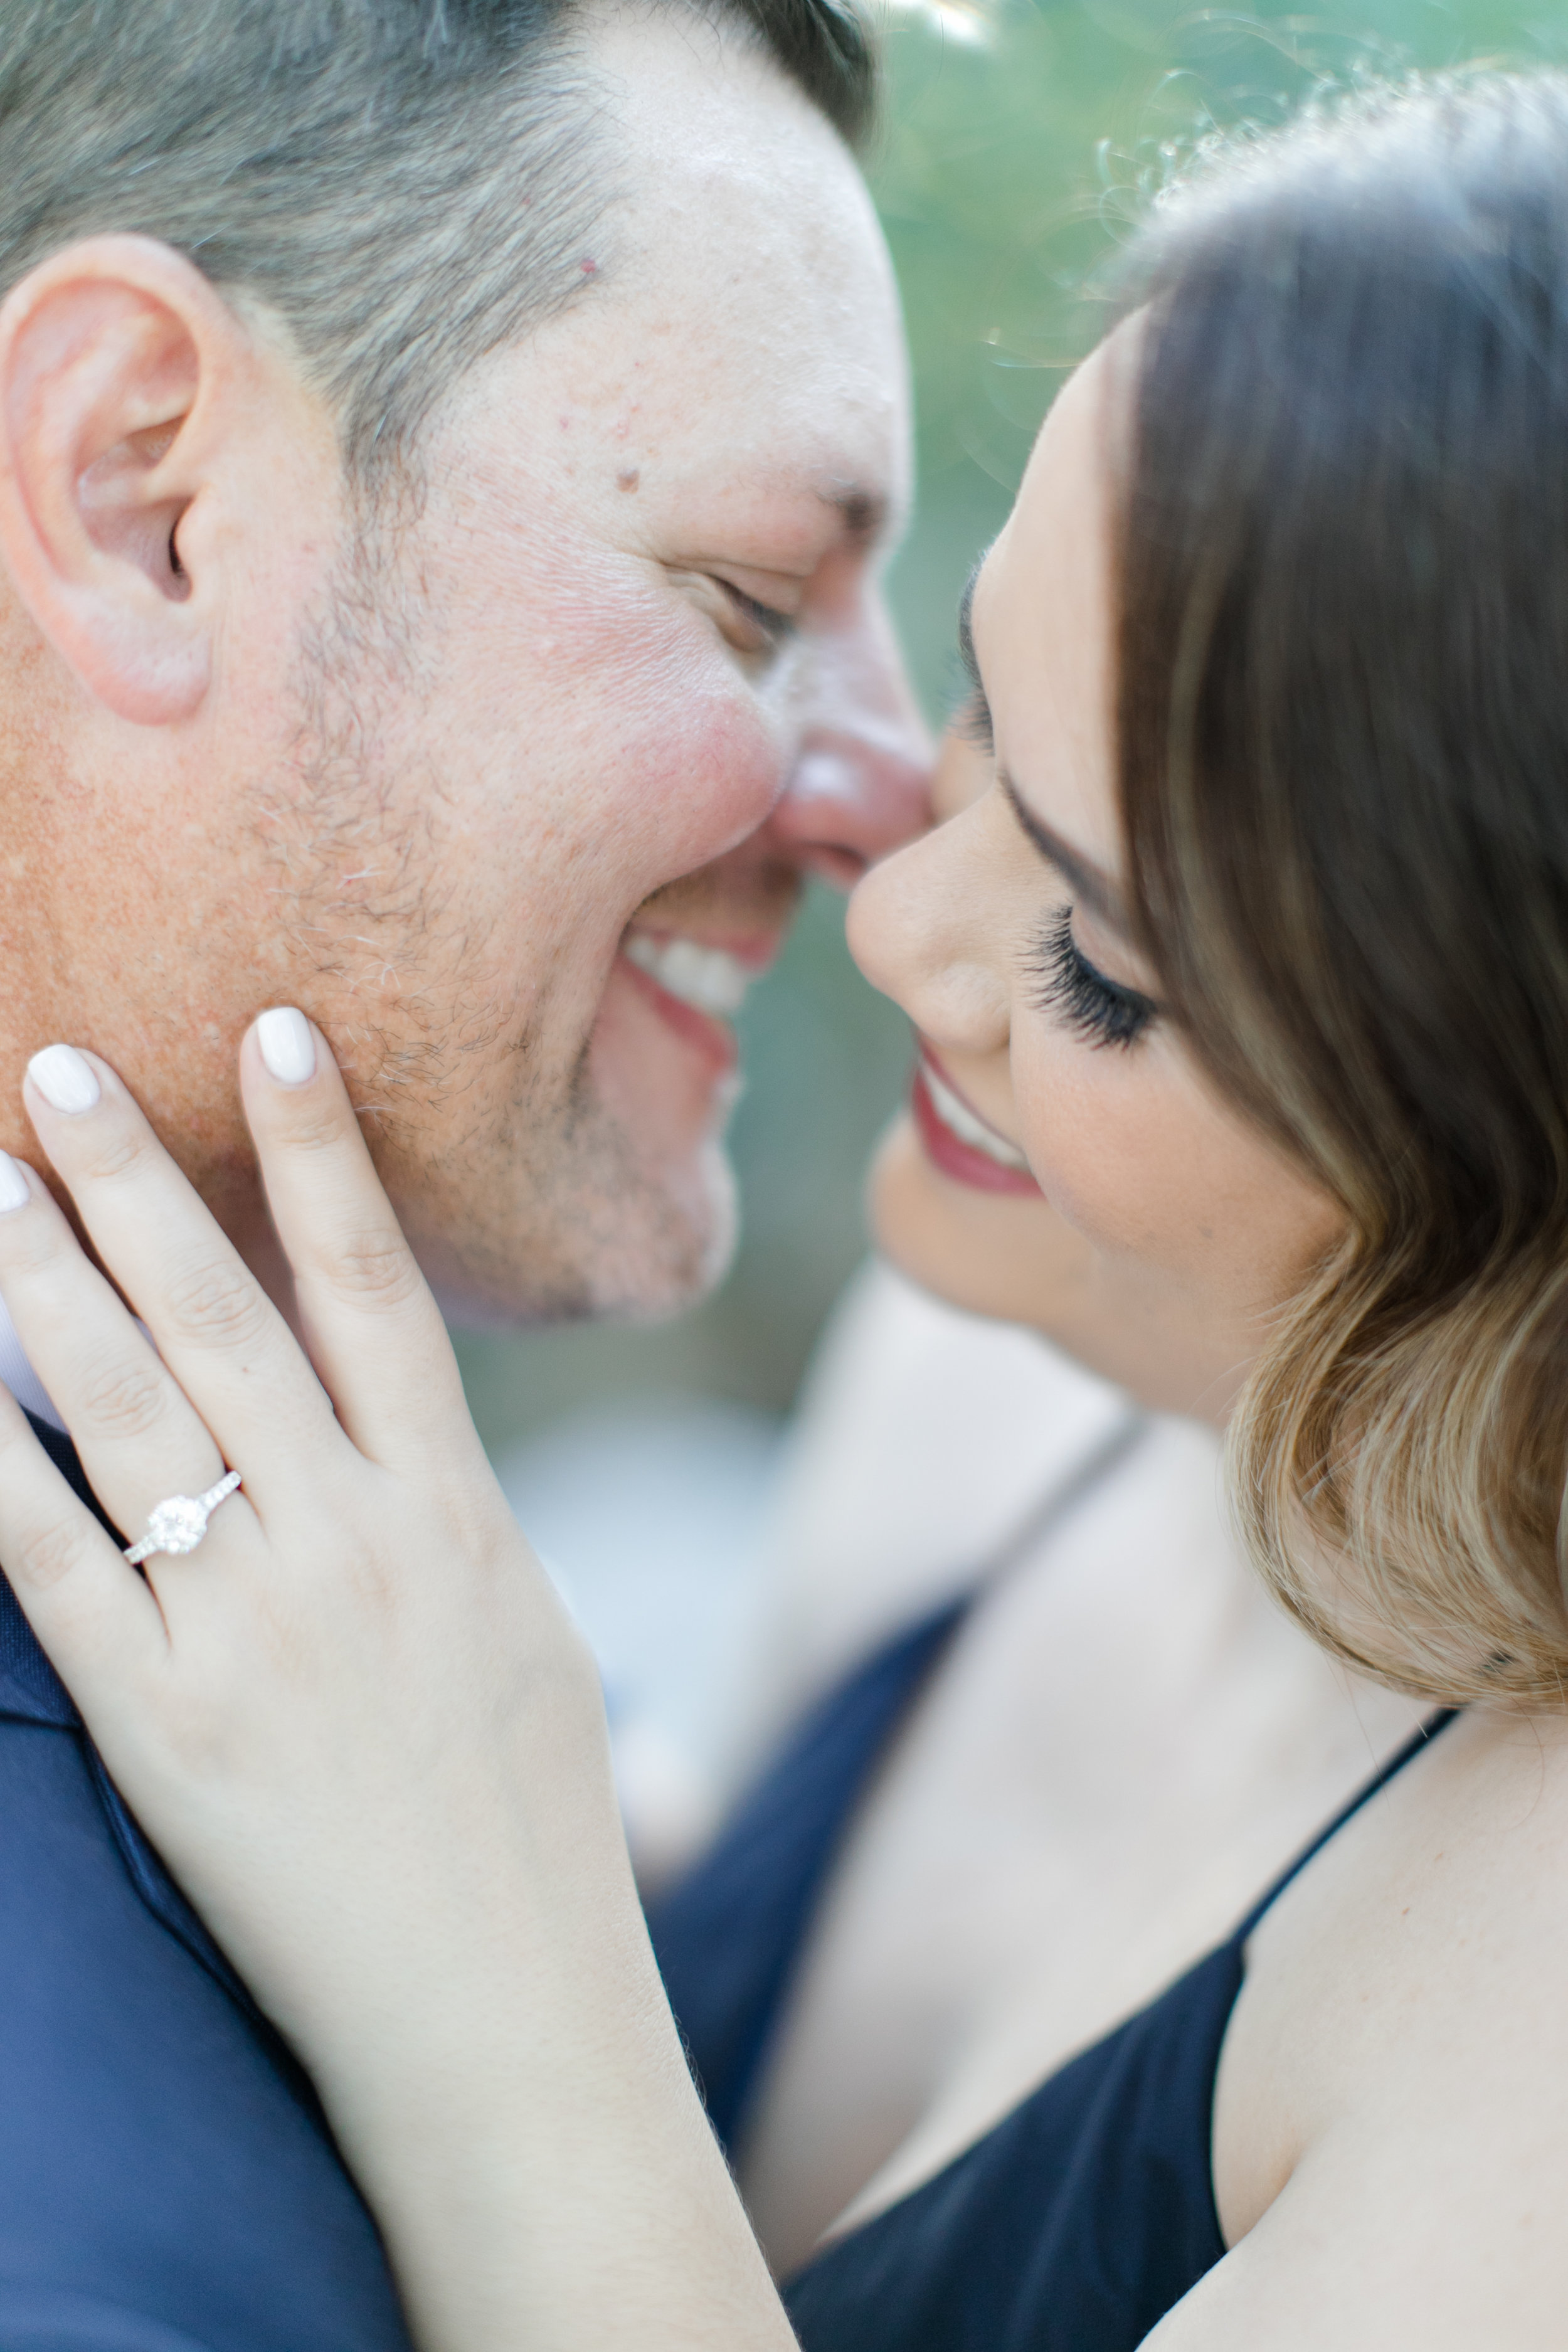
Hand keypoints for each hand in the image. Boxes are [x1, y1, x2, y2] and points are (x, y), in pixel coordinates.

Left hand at [0, 1020, 789, 2351]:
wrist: (506, 2019)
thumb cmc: (530, 1828)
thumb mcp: (522, 1633)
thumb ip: (440, 1511)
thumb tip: (377, 1415)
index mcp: (456, 1517)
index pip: (377, 1291)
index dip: (321, 1153)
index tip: (272, 1033)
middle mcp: (352, 1547)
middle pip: (224, 1322)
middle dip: (133, 1183)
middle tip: (57, 1068)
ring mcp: (253, 1631)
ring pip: (125, 1415)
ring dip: (41, 1285)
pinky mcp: (162, 1727)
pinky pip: (54, 1564)